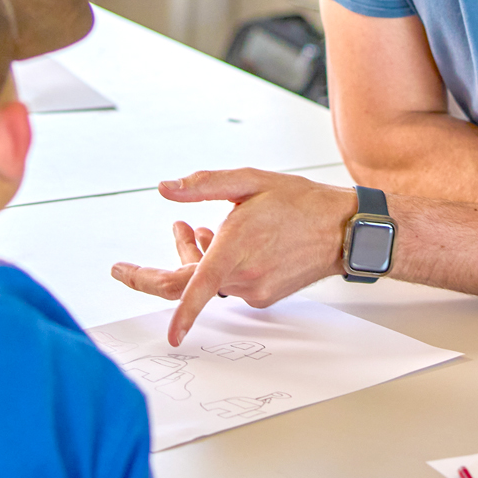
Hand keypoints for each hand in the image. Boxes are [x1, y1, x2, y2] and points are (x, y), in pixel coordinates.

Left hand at [109, 170, 354, 345]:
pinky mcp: (264, 295)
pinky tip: (219, 240)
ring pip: (208, 283)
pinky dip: (215, 265)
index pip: (189, 286)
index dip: (155, 292)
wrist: (345, 231)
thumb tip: (166, 189)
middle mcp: (243, 276)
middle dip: (158, 272)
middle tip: (133, 263)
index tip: (135, 295)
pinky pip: (228, 285)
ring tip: (192, 228)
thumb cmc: (301, 204)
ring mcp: (254, 290)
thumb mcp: (250, 181)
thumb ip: (204, 185)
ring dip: (194, 257)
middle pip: (186, 286)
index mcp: (235, 249)